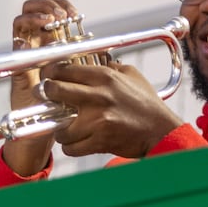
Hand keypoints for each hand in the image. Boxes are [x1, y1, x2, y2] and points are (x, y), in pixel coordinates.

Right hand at [0, 0, 86, 176]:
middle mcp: (38, 47)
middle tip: (64, 16)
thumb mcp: (83, 87)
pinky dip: (25, 29)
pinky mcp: (16, 64)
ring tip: (52, 20)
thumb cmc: (66, 110)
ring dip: (39, 13)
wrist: (42, 133)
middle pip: (36, 9)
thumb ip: (90, 70)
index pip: (54, 13)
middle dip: (51, 5)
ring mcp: (25, 53)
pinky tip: (38, 31)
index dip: (63, 7)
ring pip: (24, 18)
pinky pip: (16, 39)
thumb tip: (110, 56)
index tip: (75, 14)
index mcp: (54, 46)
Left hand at [42, 61, 185, 158]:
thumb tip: (96, 59)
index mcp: (104, 77)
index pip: (64, 69)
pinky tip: (77, 142)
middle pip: (54, 90)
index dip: (50, 73)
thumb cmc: (147, 104)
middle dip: (46, 94)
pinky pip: (71, 147)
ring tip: (66, 128)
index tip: (47, 78)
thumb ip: (111, 66)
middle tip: (48, 99)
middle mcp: (98, 96)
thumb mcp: (131, 75)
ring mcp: (97, 120)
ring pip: (59, 126)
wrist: (161, 130)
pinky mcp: (100, 141)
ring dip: (60, 129)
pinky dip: (71, 147)